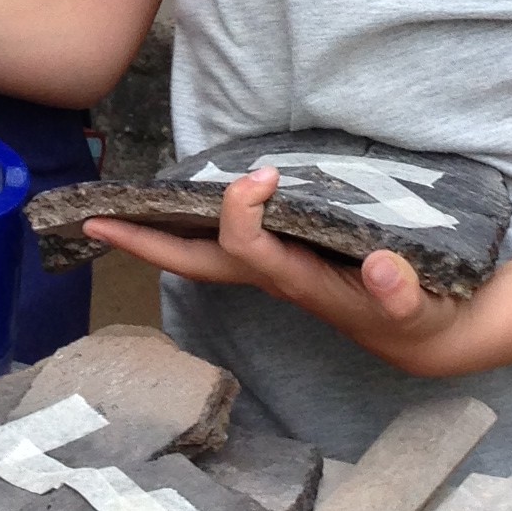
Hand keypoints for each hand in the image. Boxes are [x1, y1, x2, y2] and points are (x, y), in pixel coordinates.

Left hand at [85, 168, 472, 368]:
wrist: (418, 335)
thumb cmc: (416, 317)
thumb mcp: (418, 310)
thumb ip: (402, 293)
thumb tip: (381, 270)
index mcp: (300, 283)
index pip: (248, 248)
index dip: (243, 212)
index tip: (262, 176)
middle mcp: (273, 277)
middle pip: (195, 263)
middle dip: (145, 243)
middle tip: (94, 221)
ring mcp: (271, 270)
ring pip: (201, 253)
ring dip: (156, 232)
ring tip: (113, 206)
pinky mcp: (280, 260)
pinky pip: (222, 242)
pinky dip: (191, 224)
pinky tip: (172, 202)